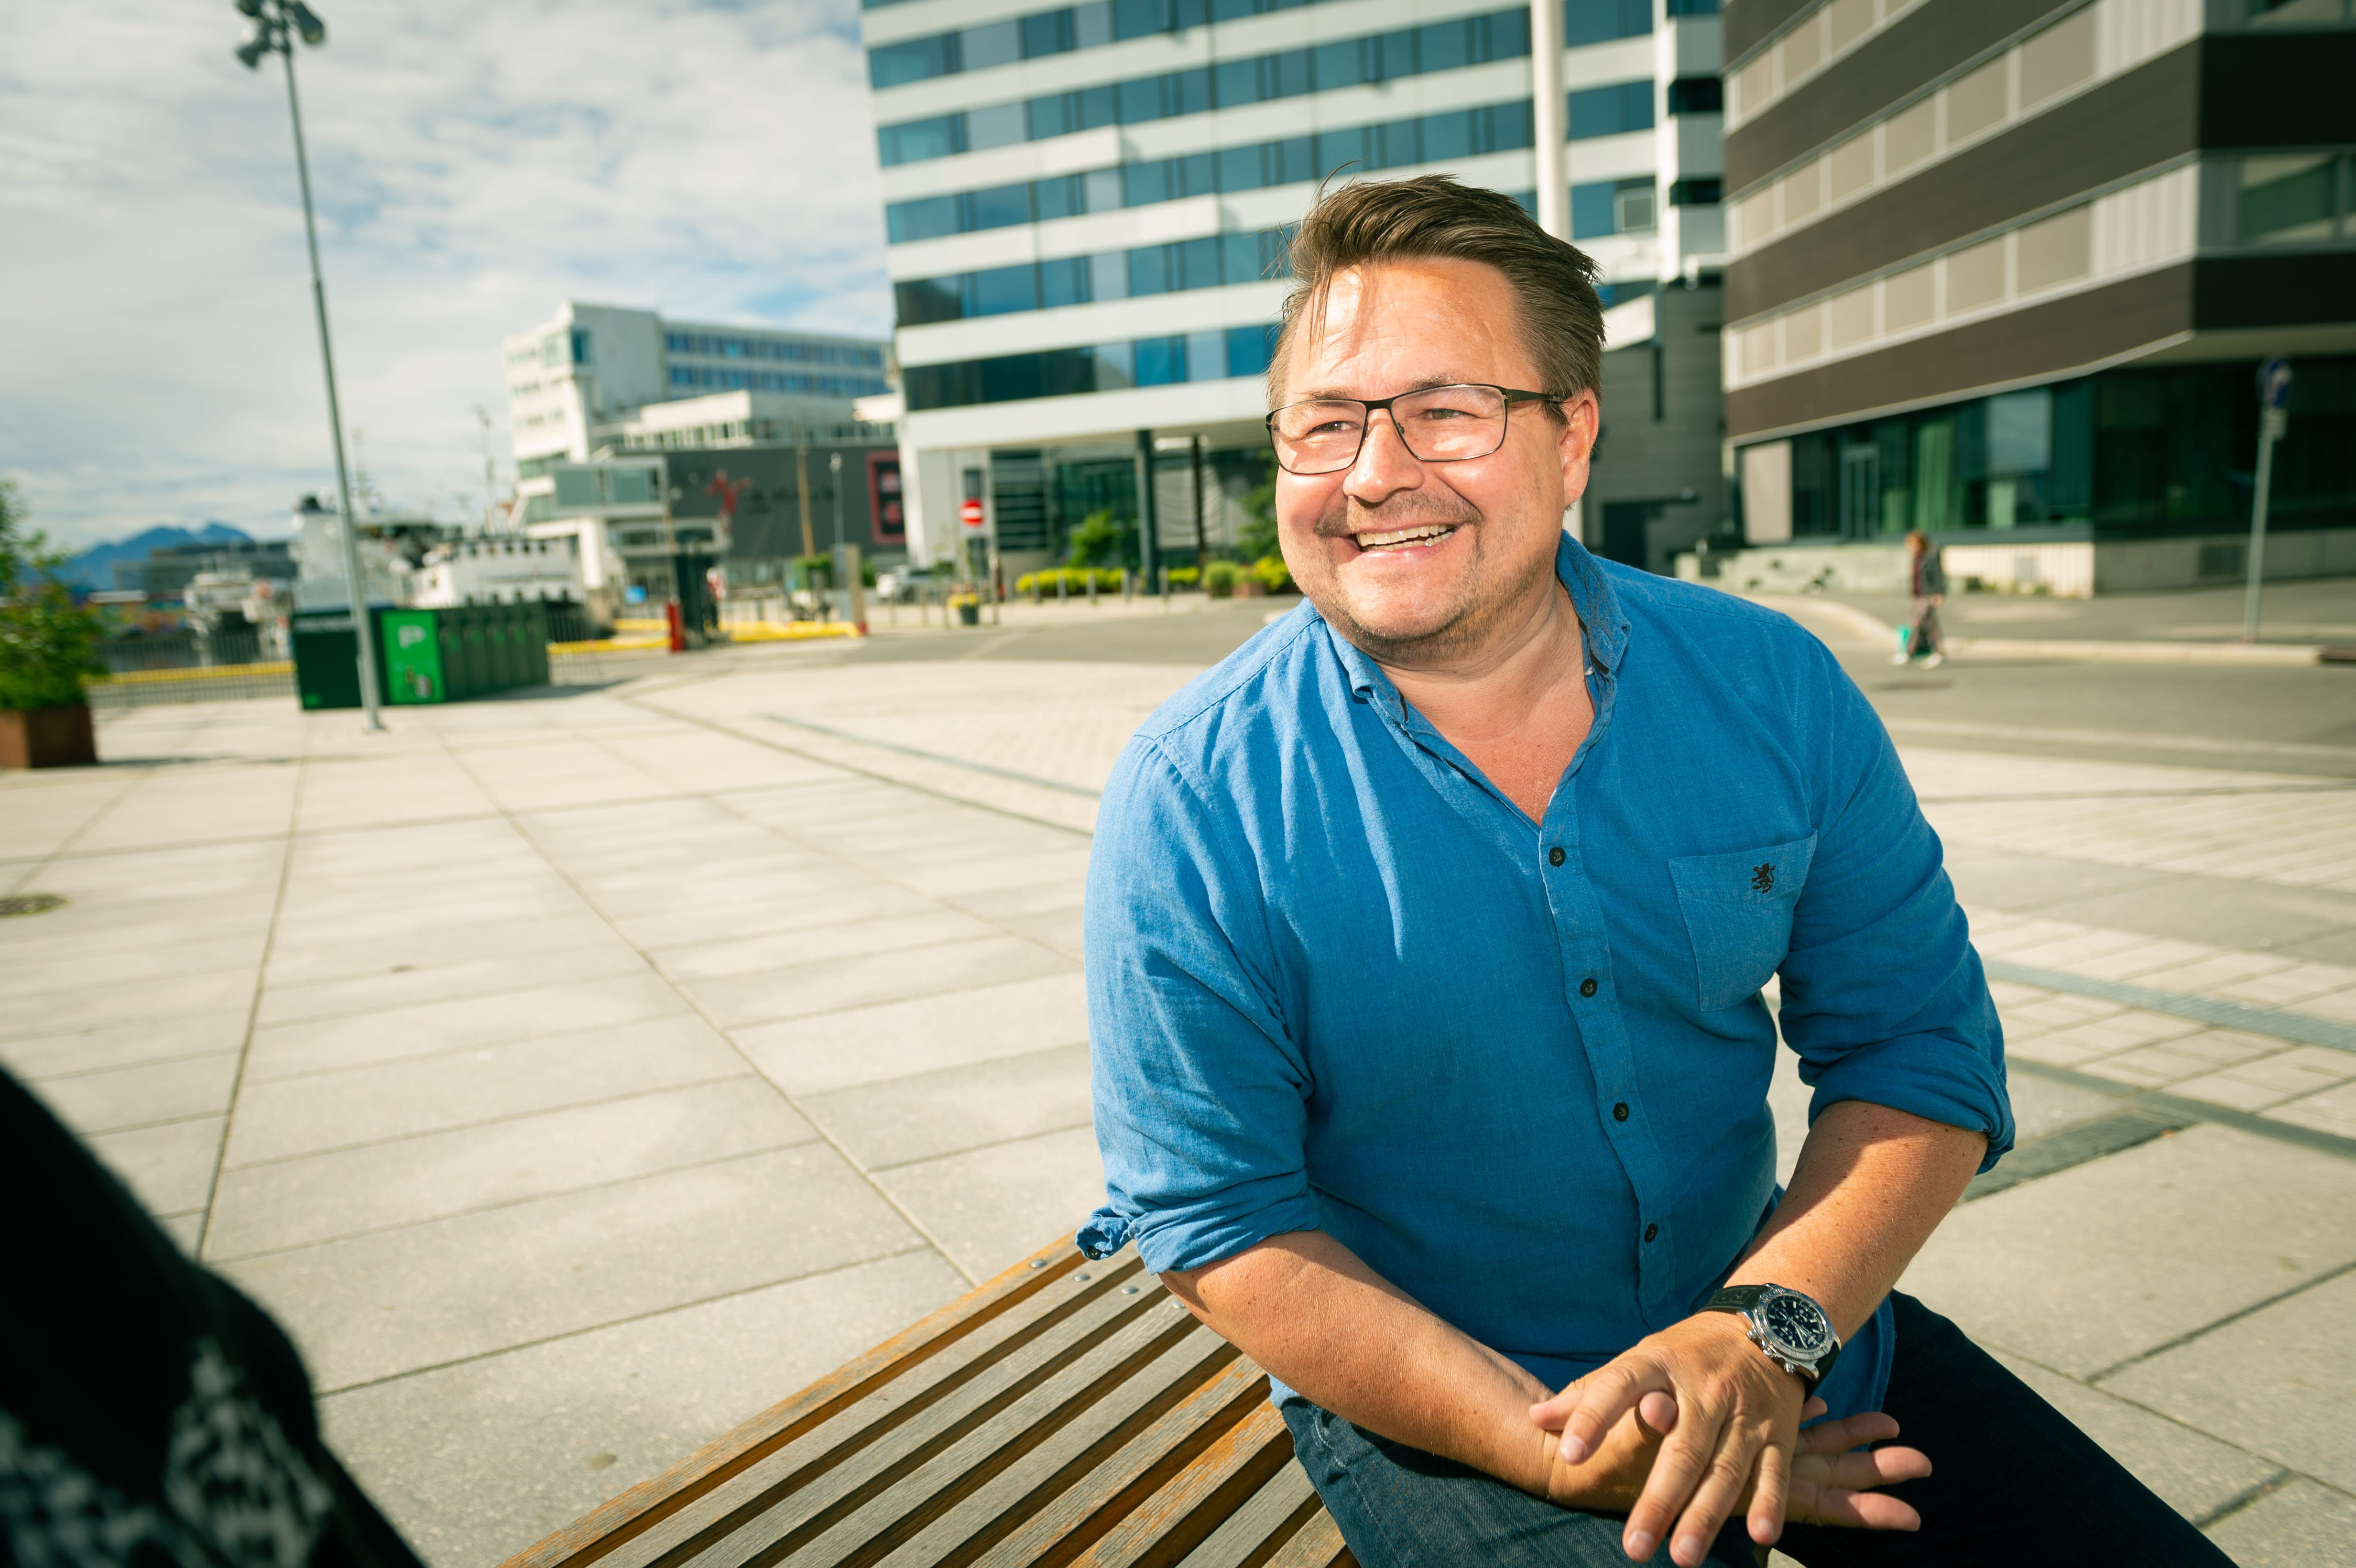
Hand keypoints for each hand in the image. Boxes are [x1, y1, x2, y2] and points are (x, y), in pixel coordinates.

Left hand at [1529, 1314, 1924, 1563]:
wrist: (1764, 1326)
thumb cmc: (1685, 1354)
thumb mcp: (1637, 1359)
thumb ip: (1588, 1393)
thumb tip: (1534, 1418)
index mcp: (1657, 1363)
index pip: (1617, 1387)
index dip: (1593, 1418)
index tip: (1569, 1456)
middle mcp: (1703, 1389)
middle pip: (1679, 1449)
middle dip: (1657, 1500)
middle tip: (1633, 1547)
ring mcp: (1744, 1412)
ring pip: (1724, 1469)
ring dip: (1704, 1515)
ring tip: (1682, 1556)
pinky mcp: (1779, 1431)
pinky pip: (1775, 1471)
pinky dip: (1769, 1503)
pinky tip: (1760, 1535)